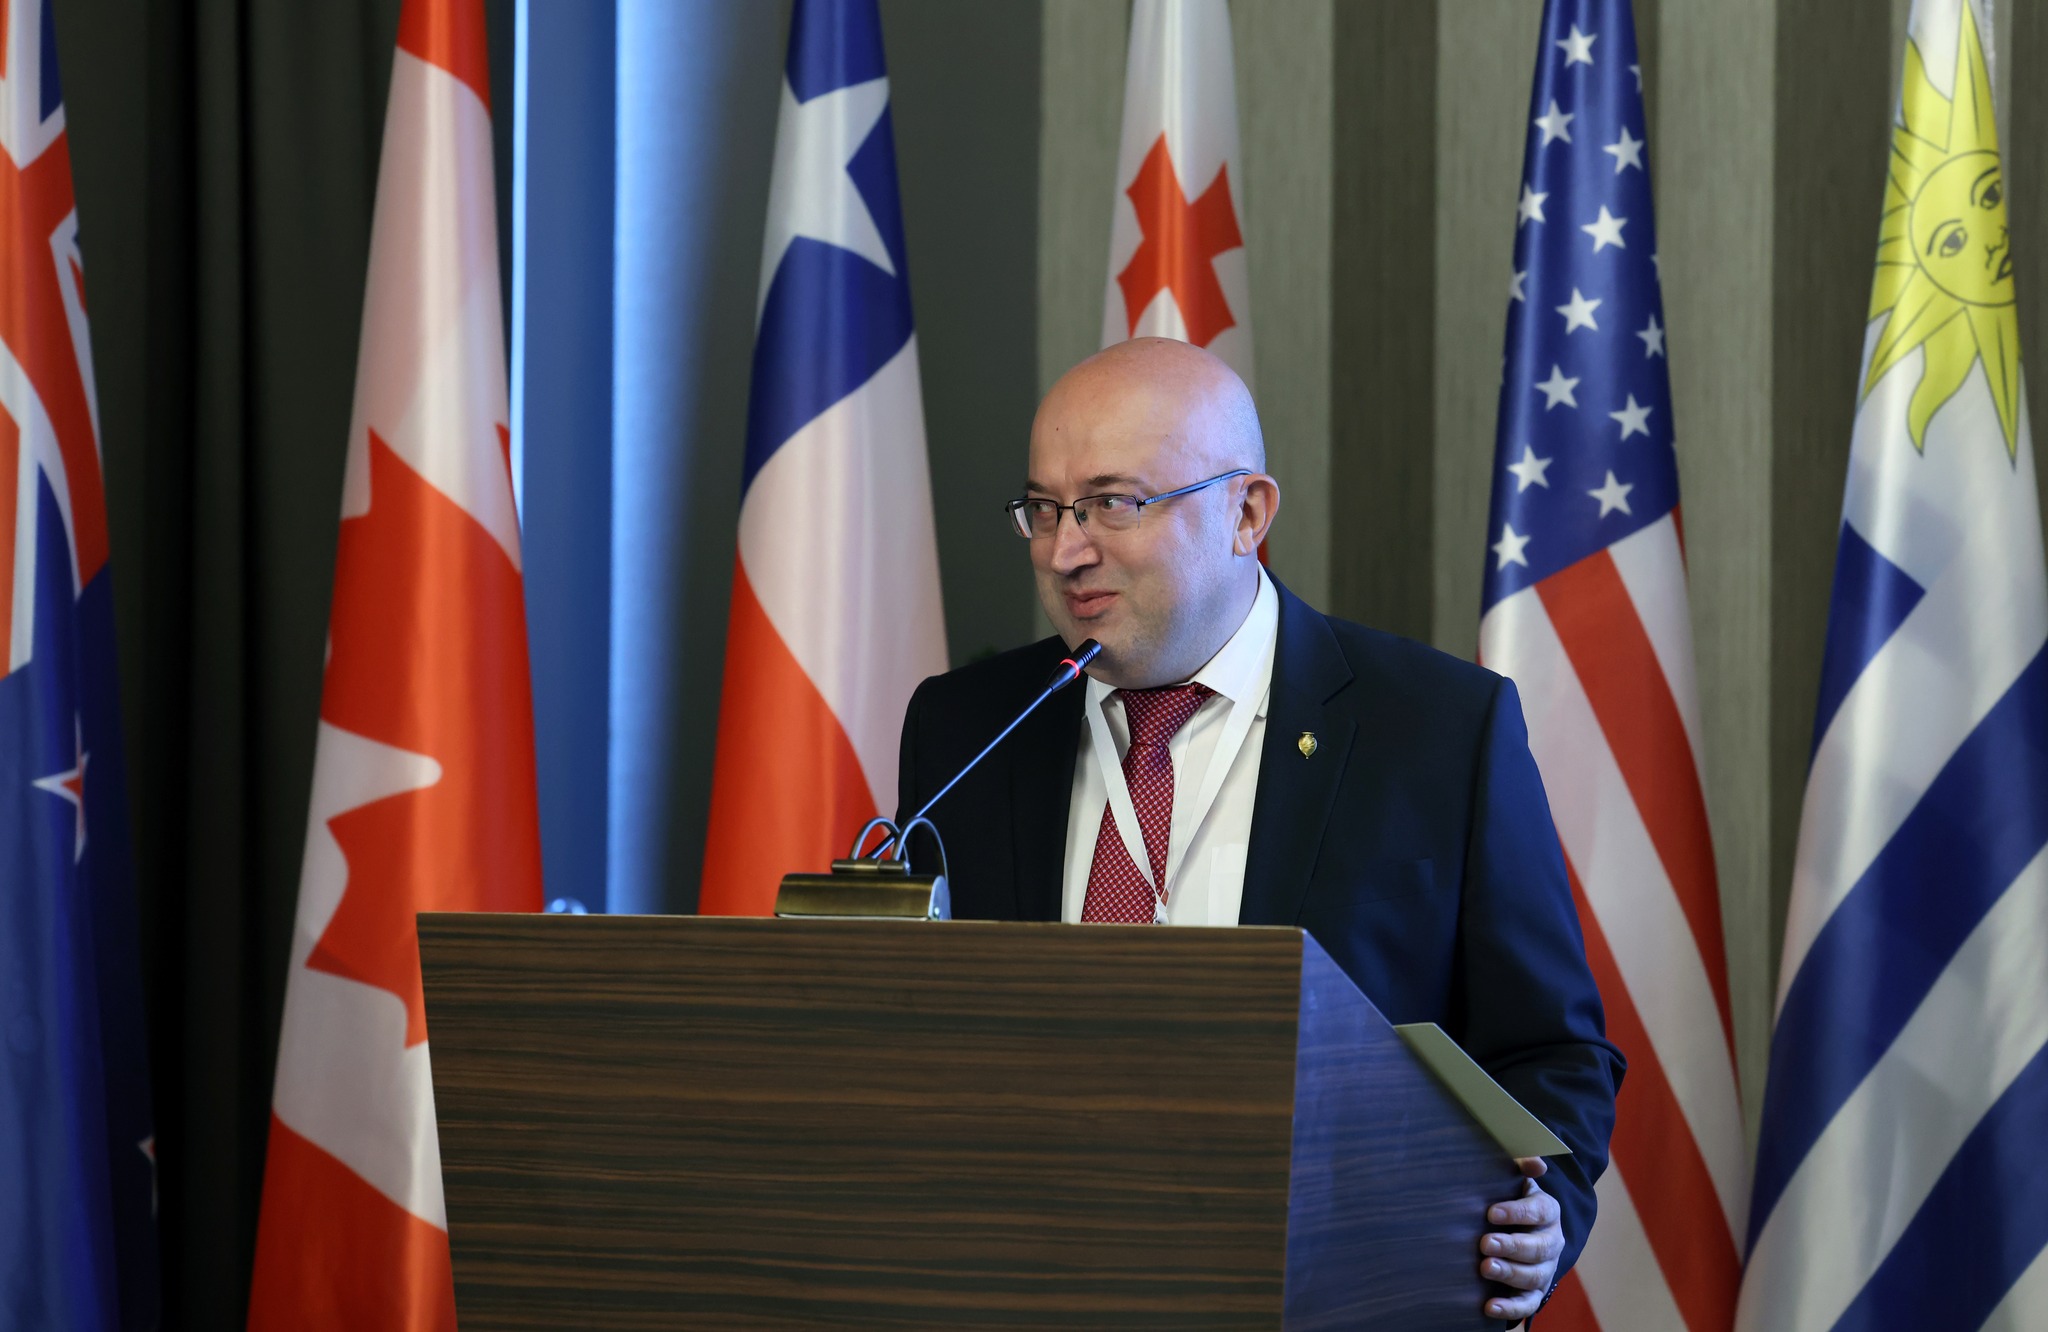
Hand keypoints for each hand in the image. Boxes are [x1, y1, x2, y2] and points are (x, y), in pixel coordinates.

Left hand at [1478, 1156, 1562, 1323]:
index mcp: (1548, 1212)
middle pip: (1538, 1247)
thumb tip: (1536, 1162)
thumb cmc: (1508, 1199)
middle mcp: (1551, 1242)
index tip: (1491, 1212)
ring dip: (1510, 1273)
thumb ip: (1521, 1166)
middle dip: (1512, 1246)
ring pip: (1533, 1276)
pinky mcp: (1534, 1293)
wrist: (1516, 1229)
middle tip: (1485, 1243)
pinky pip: (1528, 1304)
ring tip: (1485, 1268)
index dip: (1517, 1212)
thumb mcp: (1514, 1180)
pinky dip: (1510, 1309)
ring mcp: (1545, 1269)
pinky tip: (1489, 1306)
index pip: (1538, 1211)